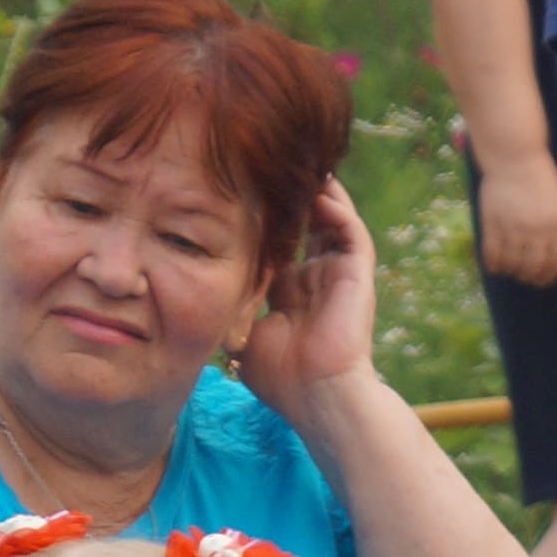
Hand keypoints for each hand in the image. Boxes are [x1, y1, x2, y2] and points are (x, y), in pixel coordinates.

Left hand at [232, 177, 381, 405]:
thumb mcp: (244, 338)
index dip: (264, 221)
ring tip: (297, 162)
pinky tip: (320, 184)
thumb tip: (199, 299)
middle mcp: (317, 278)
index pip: (279, 246)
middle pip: (307, 225)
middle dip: (291, 197)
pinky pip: (349, 228)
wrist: (318, 395)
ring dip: (316, 192)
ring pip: (330, 219)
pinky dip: (336, 205)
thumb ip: (231, 312)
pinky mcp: (357, 271)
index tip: (241, 194)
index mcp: (293, 294)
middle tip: (271, 166)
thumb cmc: (282, 378)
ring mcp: (339, 273)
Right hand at [474, 153, 556, 289]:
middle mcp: (535, 230)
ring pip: (512, 264)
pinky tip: (495, 267)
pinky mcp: (492, 223)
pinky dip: (494, 265)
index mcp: (556, 224)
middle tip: (529, 278)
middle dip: (532, 278)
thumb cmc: (541, 179)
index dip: (551, 273)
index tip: (547, 276)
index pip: (555, 261)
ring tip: (513, 271)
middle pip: (534, 267)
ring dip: (513, 273)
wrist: (514, 157)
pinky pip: (492, 254)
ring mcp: (512, 227)